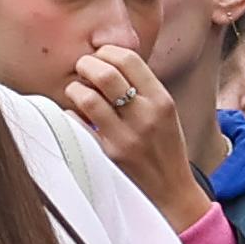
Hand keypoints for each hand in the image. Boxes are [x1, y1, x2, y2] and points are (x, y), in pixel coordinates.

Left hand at [68, 43, 208, 226]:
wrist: (173, 191)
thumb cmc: (166, 148)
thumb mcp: (166, 113)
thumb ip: (143, 88)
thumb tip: (109, 61)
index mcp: (162, 100)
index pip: (128, 59)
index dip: (107, 52)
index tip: (100, 57)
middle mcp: (145, 115)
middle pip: (105, 73)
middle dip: (86, 64)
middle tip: (82, 70)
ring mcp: (125, 136)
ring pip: (86, 97)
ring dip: (75, 89)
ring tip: (78, 93)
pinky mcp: (107, 154)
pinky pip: (76, 122)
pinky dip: (71, 114)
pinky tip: (77, 116)